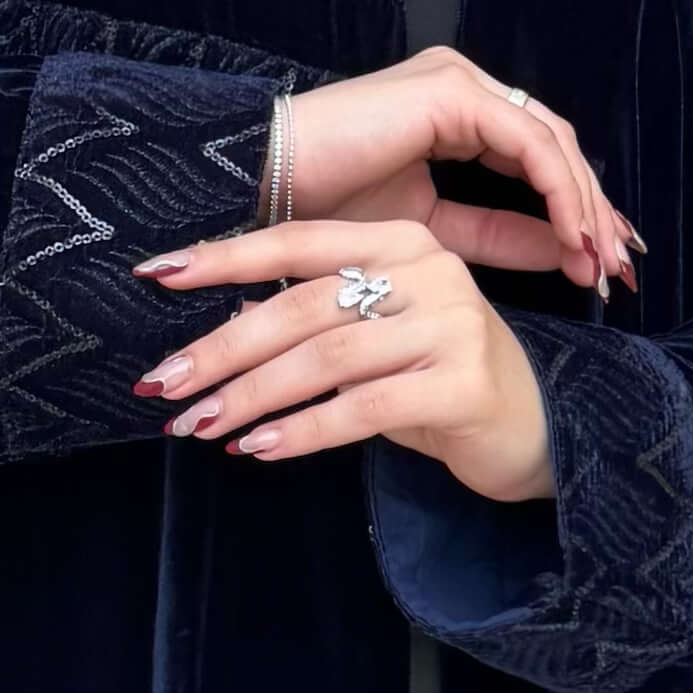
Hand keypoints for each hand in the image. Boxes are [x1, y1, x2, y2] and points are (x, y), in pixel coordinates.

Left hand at [132, 220, 555, 503]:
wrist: (534, 432)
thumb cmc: (436, 383)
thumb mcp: (375, 340)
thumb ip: (316, 323)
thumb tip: (220, 330)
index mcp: (403, 242)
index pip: (299, 243)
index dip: (226, 258)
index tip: (157, 276)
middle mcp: (431, 270)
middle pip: (304, 305)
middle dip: (225, 348)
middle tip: (166, 384)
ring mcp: (452, 324)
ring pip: (327, 357)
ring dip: (253, 395)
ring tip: (202, 426)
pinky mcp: (462, 383)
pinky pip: (362, 408)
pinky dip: (303, 431)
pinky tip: (260, 450)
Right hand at [277, 47, 639, 297]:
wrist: (260, 186)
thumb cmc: (324, 210)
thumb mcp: (429, 233)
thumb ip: (496, 237)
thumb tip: (565, 254)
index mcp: (455, 114)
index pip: (538, 159)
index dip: (575, 211)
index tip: (602, 265)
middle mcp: (463, 88)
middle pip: (555, 147)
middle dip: (593, 211)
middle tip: (618, 270)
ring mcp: (458, 82)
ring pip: (551, 141)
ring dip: (584, 204)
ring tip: (600, 261)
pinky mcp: (451, 92)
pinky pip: (527, 141)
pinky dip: (558, 189)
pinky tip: (570, 234)